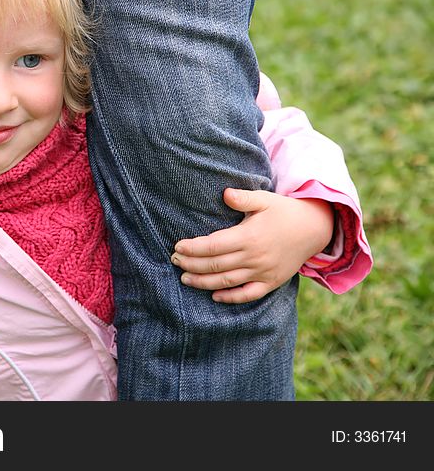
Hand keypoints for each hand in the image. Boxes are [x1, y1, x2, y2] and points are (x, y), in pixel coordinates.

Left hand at [171, 188, 333, 303]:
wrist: (315, 229)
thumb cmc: (284, 211)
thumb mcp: (265, 199)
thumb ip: (243, 198)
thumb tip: (224, 193)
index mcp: (248, 237)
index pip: (212, 246)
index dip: (192, 248)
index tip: (177, 247)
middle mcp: (254, 257)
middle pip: (214, 265)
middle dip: (191, 264)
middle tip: (175, 261)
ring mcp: (263, 272)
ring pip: (226, 282)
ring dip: (203, 282)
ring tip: (185, 278)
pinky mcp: (271, 282)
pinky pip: (248, 295)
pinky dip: (231, 298)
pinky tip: (215, 296)